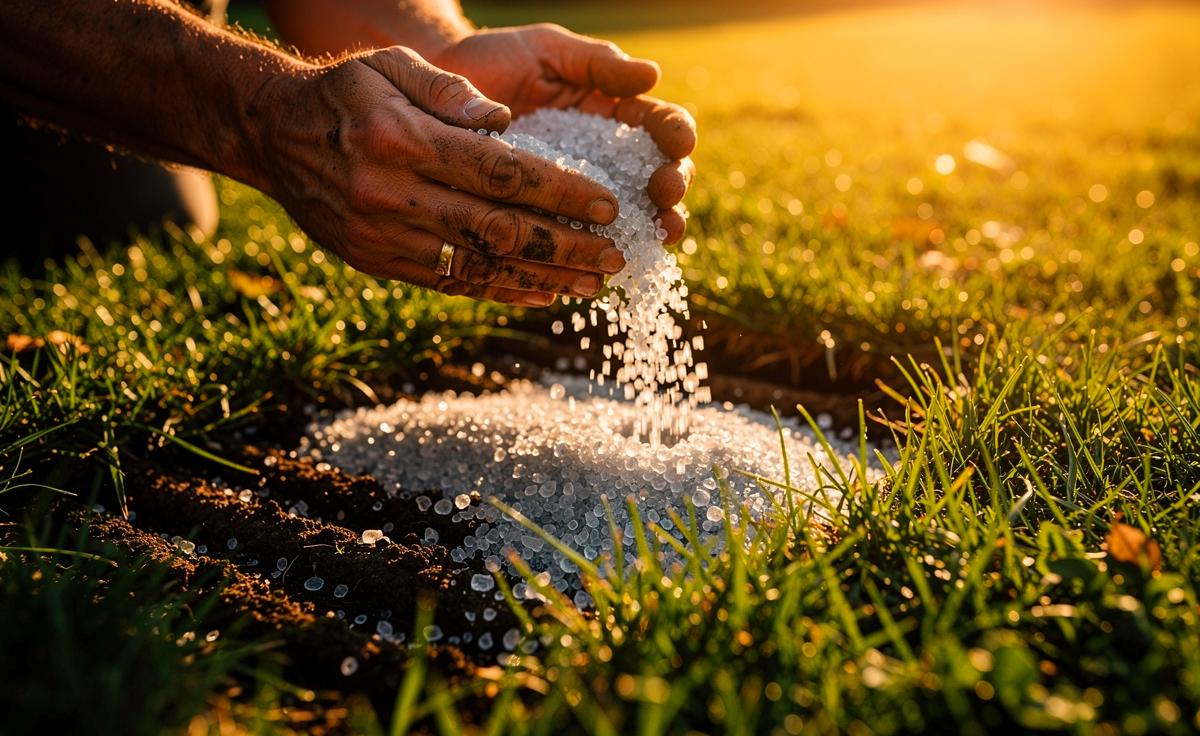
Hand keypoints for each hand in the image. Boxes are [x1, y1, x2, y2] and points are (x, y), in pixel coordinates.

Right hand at [252, 46, 626, 305]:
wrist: (273, 137)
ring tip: (593, 287)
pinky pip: (450, 284)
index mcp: (403, 140)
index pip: (500, 173)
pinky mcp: (379, 263)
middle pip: (497, 228)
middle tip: (616, 256)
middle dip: (565, 246)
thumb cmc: (344, 94)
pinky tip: (542, 295)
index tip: (607, 205)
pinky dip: (501, 290)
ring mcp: (384, 237)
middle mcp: (392, 195)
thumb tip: (503, 122)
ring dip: (542, 279)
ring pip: (478, 267)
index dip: (560, 193)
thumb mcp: (388, 66)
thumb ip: (447, 89)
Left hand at [432, 24, 696, 242]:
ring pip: (630, 217)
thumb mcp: (546, 51)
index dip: (676, 135)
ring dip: (650, 228)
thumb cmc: (494, 61)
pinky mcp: (551, 221)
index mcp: (613, 111)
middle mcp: (605, 157)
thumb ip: (596, 62)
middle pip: (657, 177)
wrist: (434, 97)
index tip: (678, 142)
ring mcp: (581, 193)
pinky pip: (581, 242)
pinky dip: (597, 253)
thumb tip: (652, 75)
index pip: (659, 125)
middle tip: (667, 193)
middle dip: (671, 187)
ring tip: (657, 236)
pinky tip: (609, 259)